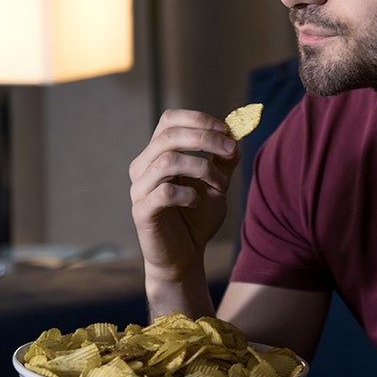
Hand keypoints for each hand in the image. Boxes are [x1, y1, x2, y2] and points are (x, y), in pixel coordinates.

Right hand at [129, 109, 238, 284]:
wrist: (185, 256)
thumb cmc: (198, 217)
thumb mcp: (217, 183)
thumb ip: (224, 159)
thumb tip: (236, 133)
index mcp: (158, 154)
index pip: (169, 120)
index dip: (198, 119)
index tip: (226, 130)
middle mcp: (143, 167)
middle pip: (168, 136)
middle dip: (205, 139)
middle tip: (230, 151)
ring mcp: (140, 189)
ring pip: (167, 161)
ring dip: (202, 168)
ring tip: (221, 185)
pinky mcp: (142, 212)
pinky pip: (164, 193)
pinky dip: (188, 193)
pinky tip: (198, 202)